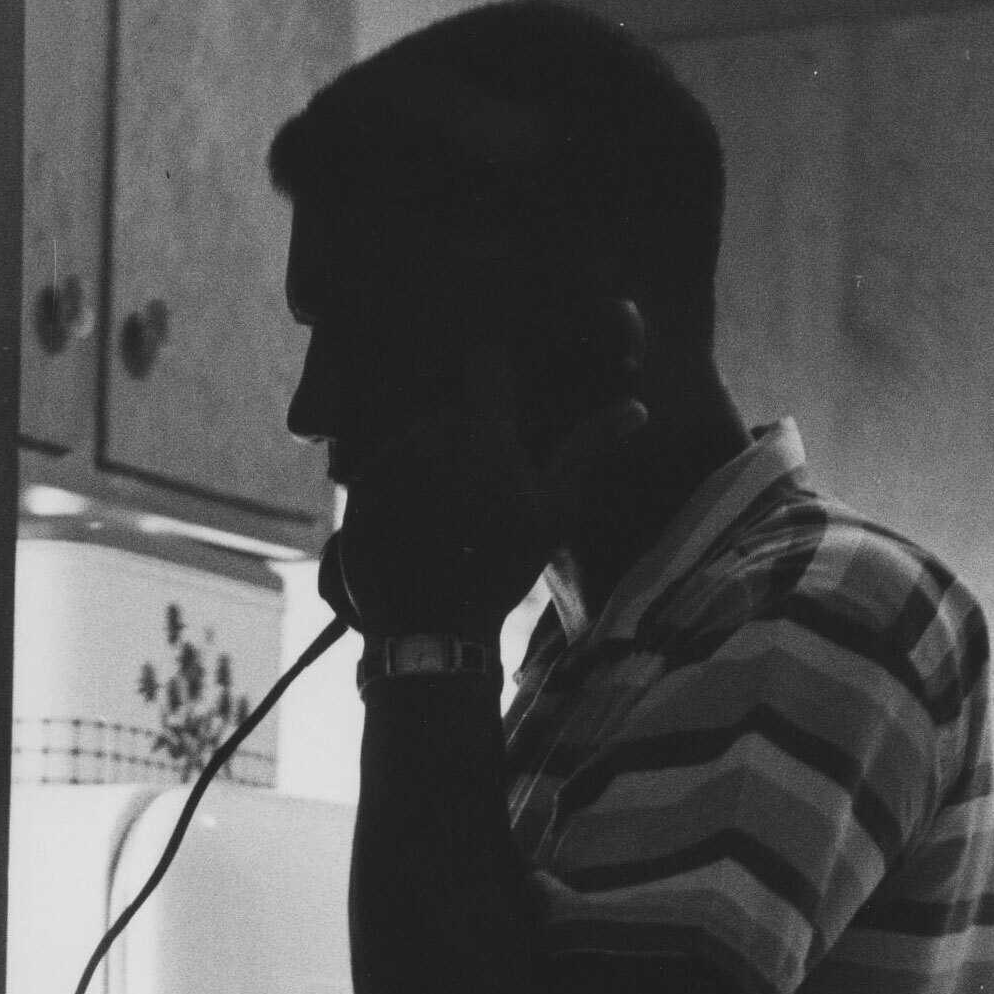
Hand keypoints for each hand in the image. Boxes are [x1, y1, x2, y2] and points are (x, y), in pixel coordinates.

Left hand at [320, 329, 646, 642]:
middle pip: (448, 410)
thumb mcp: (553, 513)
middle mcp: (427, 432)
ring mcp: (385, 459)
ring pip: (414, 441)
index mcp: (480, 430)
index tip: (505, 395)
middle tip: (479, 484)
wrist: (431, 629)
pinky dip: (396, 490)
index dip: (497, 376)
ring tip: (444, 513)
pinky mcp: (357, 488)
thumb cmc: (501, 569)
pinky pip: (381, 472)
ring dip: (427, 462)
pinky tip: (413, 527)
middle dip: (463, 434)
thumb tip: (636, 407)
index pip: (487, 364)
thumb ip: (588, 451)